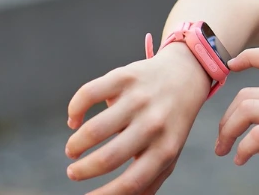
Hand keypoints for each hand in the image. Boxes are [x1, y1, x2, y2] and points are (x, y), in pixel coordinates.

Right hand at [65, 43, 210, 194]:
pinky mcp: (125, 76)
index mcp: (165, 148)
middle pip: (108, 158)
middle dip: (82, 171)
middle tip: (74, 172)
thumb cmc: (170, 124)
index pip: (131, 182)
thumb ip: (149, 180)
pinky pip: (88, 94)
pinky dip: (74, 110)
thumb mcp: (168, 152)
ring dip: (75, 145)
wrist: (185, 74)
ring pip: (94, 130)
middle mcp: (153, 124)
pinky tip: (74, 120)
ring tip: (73, 150)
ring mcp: (139, 99)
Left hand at [215, 46, 258, 193]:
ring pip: (247, 109)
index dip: (249, 56)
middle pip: (247, 93)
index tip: (230, 66)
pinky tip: (241, 160)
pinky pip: (258, 135)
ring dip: (228, 132)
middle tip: (221, 142)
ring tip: (226, 151)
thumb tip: (255, 144)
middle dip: (226, 119)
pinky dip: (243, 149)